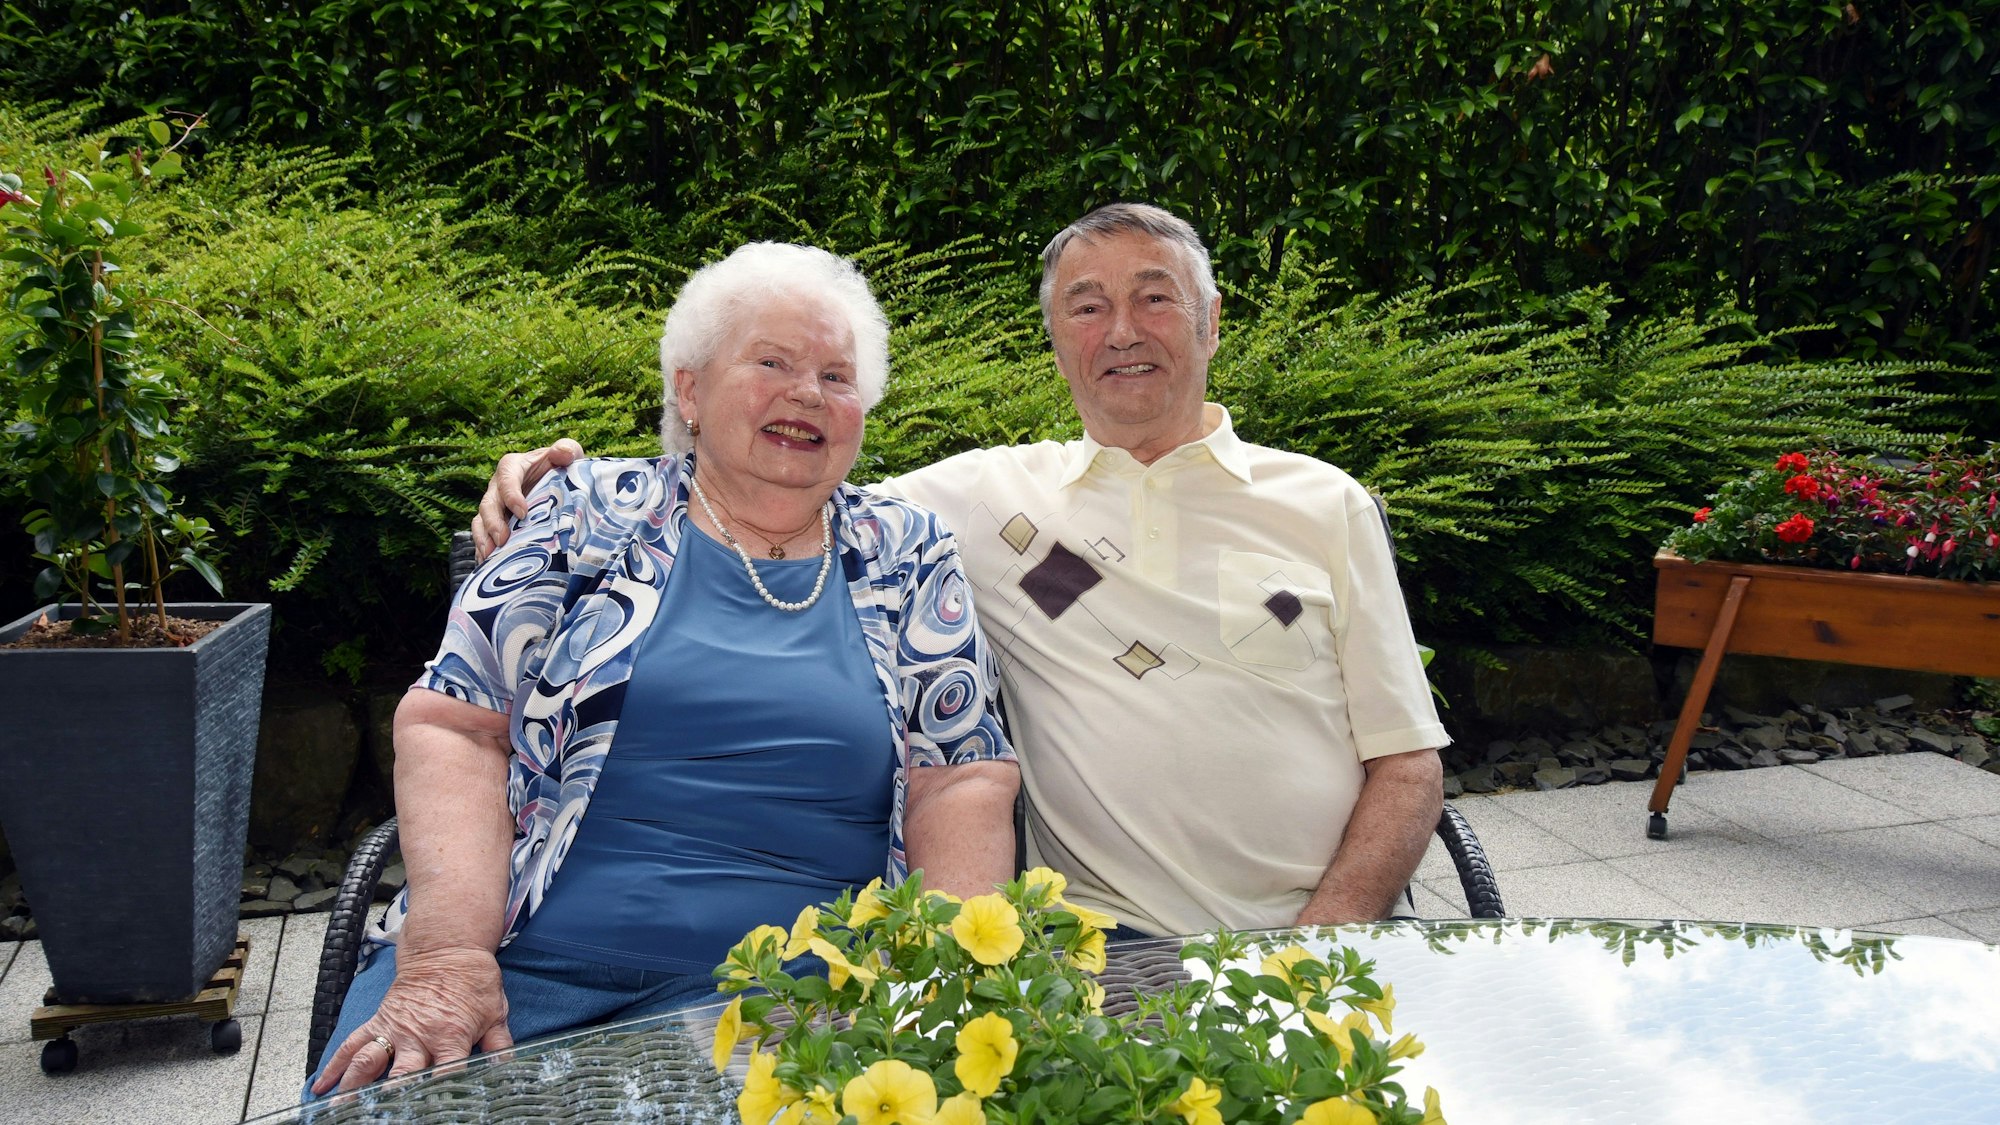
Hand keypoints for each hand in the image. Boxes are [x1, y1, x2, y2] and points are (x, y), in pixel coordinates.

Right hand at [311, 946, 513, 1095]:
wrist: (448, 948)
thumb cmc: (474, 982)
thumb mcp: (495, 1013)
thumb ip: (499, 1046)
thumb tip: (506, 1072)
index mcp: (451, 1035)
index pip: (446, 1072)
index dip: (440, 1093)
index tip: (433, 1110)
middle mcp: (419, 1035)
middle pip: (402, 1074)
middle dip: (391, 1097)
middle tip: (379, 1115)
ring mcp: (394, 1029)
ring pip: (368, 1062)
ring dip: (353, 1086)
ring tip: (339, 1109)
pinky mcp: (378, 1021)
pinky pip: (352, 1044)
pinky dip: (334, 1065)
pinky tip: (321, 1086)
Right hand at [471, 438, 582, 560]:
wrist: (557, 483)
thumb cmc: (561, 467)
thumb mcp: (567, 454)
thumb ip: (566, 449)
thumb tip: (561, 453)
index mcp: (513, 467)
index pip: (507, 479)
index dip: (511, 495)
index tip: (522, 512)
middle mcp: (498, 487)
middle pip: (488, 504)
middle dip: (492, 523)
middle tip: (502, 540)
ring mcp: (494, 507)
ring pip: (480, 522)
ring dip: (483, 539)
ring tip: (489, 557)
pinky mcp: (494, 524)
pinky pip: (482, 537)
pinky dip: (483, 550)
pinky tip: (487, 565)